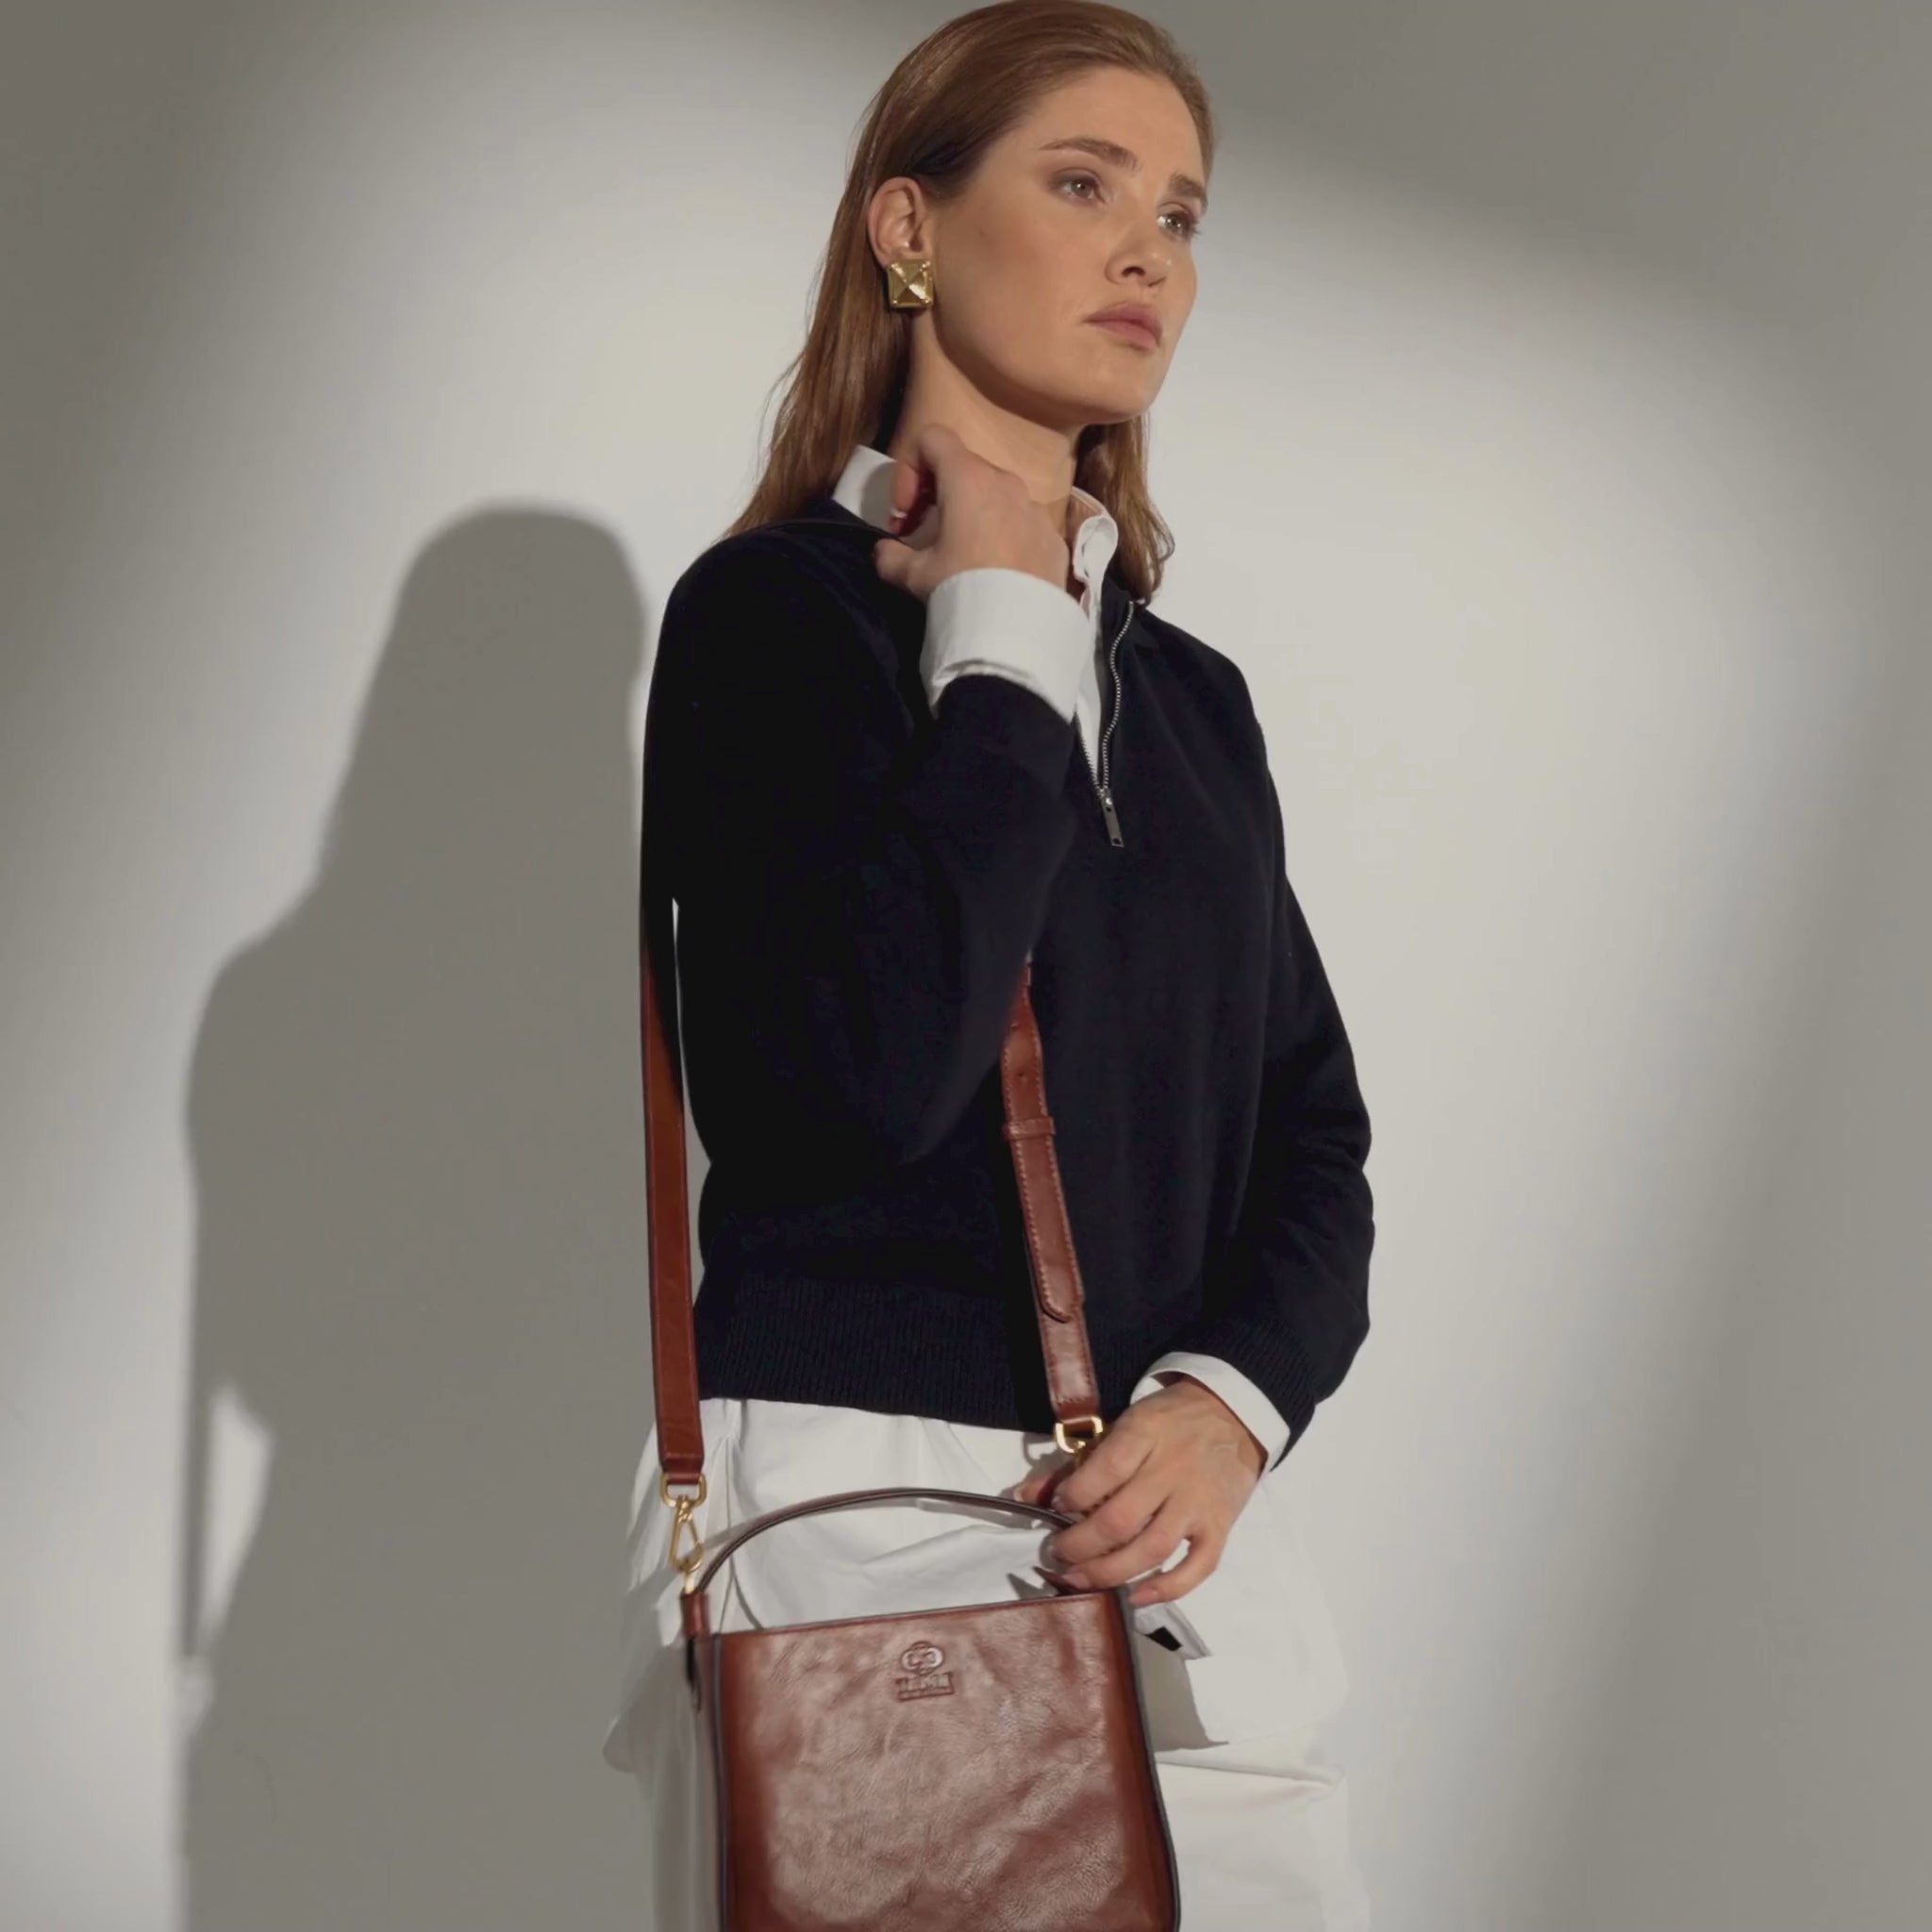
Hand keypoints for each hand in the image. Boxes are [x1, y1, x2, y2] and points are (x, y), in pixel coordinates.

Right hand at [869, 421, 1070, 603]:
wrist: (1018, 630)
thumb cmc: (961, 588)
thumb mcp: (914, 576)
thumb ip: (890, 556)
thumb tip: (883, 552)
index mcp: (968, 478)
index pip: (932, 438)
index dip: (910, 468)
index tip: (906, 513)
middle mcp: (1006, 481)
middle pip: (964, 468)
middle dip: (938, 495)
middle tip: (925, 536)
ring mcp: (1035, 508)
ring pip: (996, 496)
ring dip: (974, 515)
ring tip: (964, 557)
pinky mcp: (1054, 537)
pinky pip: (1022, 524)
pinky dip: (1004, 537)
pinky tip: (998, 574)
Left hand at [1009, 1376, 1265, 1608]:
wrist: (1231, 1414)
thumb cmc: (1167, 1421)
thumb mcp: (1123, 1425)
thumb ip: (1077, 1463)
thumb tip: (1024, 1496)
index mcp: (1146, 1434)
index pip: (1104, 1471)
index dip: (1072, 1496)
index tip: (1054, 1509)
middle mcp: (1174, 1469)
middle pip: (1121, 1519)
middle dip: (1080, 1545)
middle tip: (1057, 1555)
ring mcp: (1199, 1502)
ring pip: (1152, 1548)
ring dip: (1109, 1572)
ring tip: (1078, 1579)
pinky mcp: (1220, 1526)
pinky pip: (1198, 1567)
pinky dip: (1167, 1588)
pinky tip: (1134, 1597)